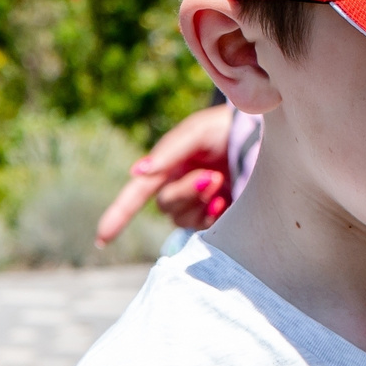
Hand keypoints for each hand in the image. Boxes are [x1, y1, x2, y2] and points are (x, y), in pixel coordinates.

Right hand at [95, 103, 236, 246]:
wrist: (264, 135)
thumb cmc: (226, 128)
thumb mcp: (196, 132)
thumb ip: (169, 152)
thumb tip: (139, 172)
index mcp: (166, 166)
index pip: (136, 194)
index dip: (118, 215)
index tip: (101, 238)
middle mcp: (178, 186)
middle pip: (165, 206)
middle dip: (185, 193)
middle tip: (211, 176)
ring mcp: (198, 202)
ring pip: (181, 219)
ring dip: (199, 202)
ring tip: (220, 180)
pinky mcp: (218, 214)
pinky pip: (204, 226)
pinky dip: (211, 215)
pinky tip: (224, 198)